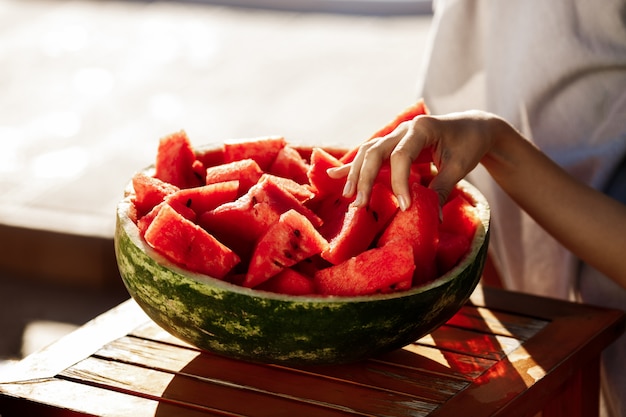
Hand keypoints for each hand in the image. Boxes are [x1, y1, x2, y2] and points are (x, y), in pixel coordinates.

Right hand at [328, 110, 500, 209]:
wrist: (472, 127)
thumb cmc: (468, 144)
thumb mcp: (460, 167)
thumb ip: (442, 189)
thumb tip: (433, 218)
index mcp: (422, 128)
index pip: (401, 155)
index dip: (400, 182)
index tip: (405, 206)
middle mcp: (404, 129)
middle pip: (375, 151)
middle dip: (366, 178)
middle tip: (361, 204)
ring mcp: (396, 134)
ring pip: (368, 151)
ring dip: (357, 174)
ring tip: (349, 196)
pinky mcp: (392, 143)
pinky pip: (369, 153)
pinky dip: (353, 166)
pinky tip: (334, 175)